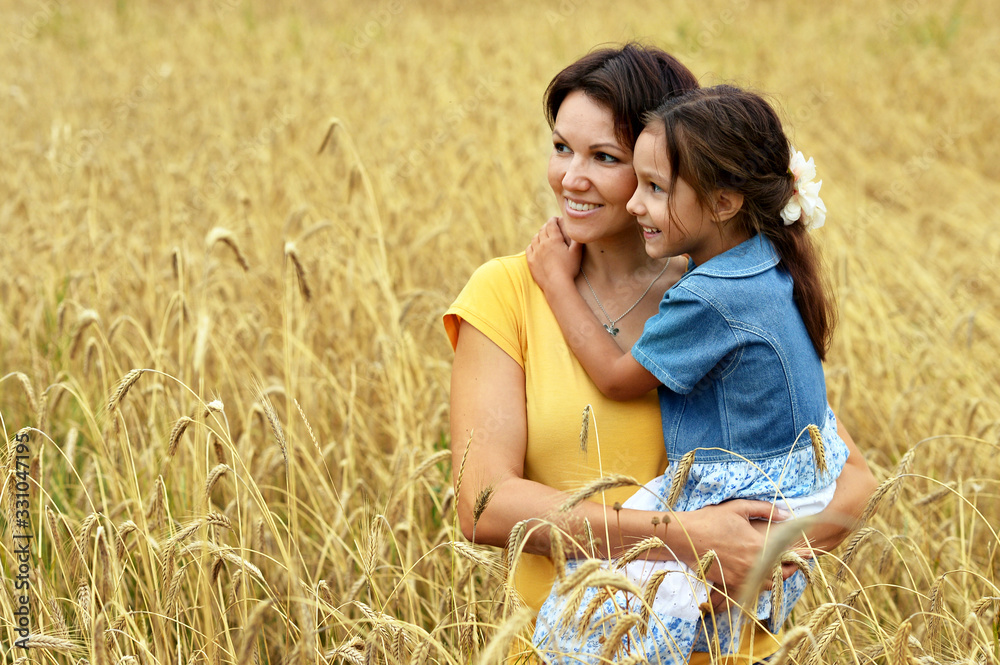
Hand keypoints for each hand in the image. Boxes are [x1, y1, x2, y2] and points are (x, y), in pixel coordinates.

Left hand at [526, 217, 581, 293]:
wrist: (556, 284)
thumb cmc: (569, 269)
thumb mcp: (577, 253)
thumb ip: (577, 240)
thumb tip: (579, 231)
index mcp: (554, 240)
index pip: (551, 224)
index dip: (553, 220)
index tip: (555, 219)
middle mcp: (543, 243)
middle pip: (542, 230)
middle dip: (547, 226)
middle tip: (550, 226)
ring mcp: (535, 252)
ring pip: (535, 238)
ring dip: (539, 235)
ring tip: (543, 235)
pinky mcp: (531, 261)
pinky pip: (529, 248)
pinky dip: (532, 244)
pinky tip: (535, 246)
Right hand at [674, 500, 789, 592]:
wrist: (685, 537)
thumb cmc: (710, 519)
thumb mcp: (738, 508)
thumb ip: (765, 510)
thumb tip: (785, 514)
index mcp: (758, 545)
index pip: (788, 554)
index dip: (799, 554)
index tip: (807, 552)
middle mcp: (753, 565)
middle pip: (782, 573)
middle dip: (790, 568)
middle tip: (793, 561)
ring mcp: (741, 576)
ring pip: (768, 584)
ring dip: (775, 577)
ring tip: (777, 568)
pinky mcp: (730, 583)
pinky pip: (752, 588)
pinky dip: (758, 583)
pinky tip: (758, 574)